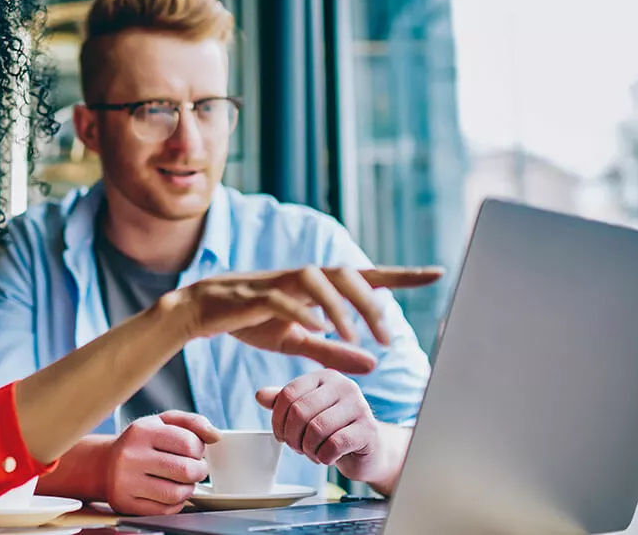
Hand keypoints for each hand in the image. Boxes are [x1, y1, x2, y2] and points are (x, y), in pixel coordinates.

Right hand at [105, 411, 219, 515]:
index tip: (194, 451)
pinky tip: (169, 492)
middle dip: (199, 471)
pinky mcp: (125, 503)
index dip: (199, 450)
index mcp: (142, 431)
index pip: (188, 443)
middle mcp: (130, 455)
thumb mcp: (163, 422)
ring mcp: (126, 481)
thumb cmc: (141, 442)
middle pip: (185, 470)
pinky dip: (175, 503)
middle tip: (195, 468)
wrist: (105, 464)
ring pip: (176, 493)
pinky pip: (165, 510)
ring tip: (183, 481)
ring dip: (188, 489)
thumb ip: (192, 423)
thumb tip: (215, 435)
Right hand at [162, 266, 441, 373]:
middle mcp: (301, 277)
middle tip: (386, 338)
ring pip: (317, 279)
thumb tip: (375, 364)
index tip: (437, 273)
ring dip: (340, 306)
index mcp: (316, 286)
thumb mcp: (297, 341)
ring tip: (353, 336)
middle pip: (346, 273)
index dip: (401, 275)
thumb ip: (334, 351)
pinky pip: (282, 297)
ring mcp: (277, 281)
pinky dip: (301, 310)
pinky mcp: (253, 294)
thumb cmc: (250, 321)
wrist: (200, 312)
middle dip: (371, 303)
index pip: (366, 276)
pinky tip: (316, 329)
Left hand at [255, 370, 392, 484]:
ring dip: (307, 449)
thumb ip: (284, 403)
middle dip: (292, 436)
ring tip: (312, 453)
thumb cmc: (333, 429)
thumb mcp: (307, 413)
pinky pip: (334, 445)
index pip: (289, 393)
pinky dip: (323, 457)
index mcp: (325, 377)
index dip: (277, 419)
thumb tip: (260, 395)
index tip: (280, 435)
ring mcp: (360, 406)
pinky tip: (327, 457)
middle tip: (296, 447)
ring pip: (316, 429)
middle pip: (300, 411)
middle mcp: (344, 386)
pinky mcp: (369, 429)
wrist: (368, 450)